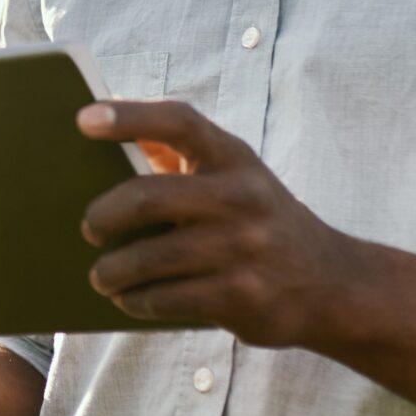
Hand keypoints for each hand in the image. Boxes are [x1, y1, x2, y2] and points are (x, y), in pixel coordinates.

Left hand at [75, 98, 363, 349]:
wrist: (331, 284)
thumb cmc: (257, 221)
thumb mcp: (235, 176)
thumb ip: (180, 156)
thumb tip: (103, 133)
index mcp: (234, 157)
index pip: (179, 121)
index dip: (130, 116)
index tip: (83, 119)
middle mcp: (242, 196)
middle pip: (149, 196)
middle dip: (104, 215)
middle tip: (88, 229)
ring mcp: (245, 247)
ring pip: (151, 257)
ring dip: (113, 270)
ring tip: (100, 276)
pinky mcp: (243, 295)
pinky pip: (169, 298)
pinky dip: (138, 300)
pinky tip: (129, 299)